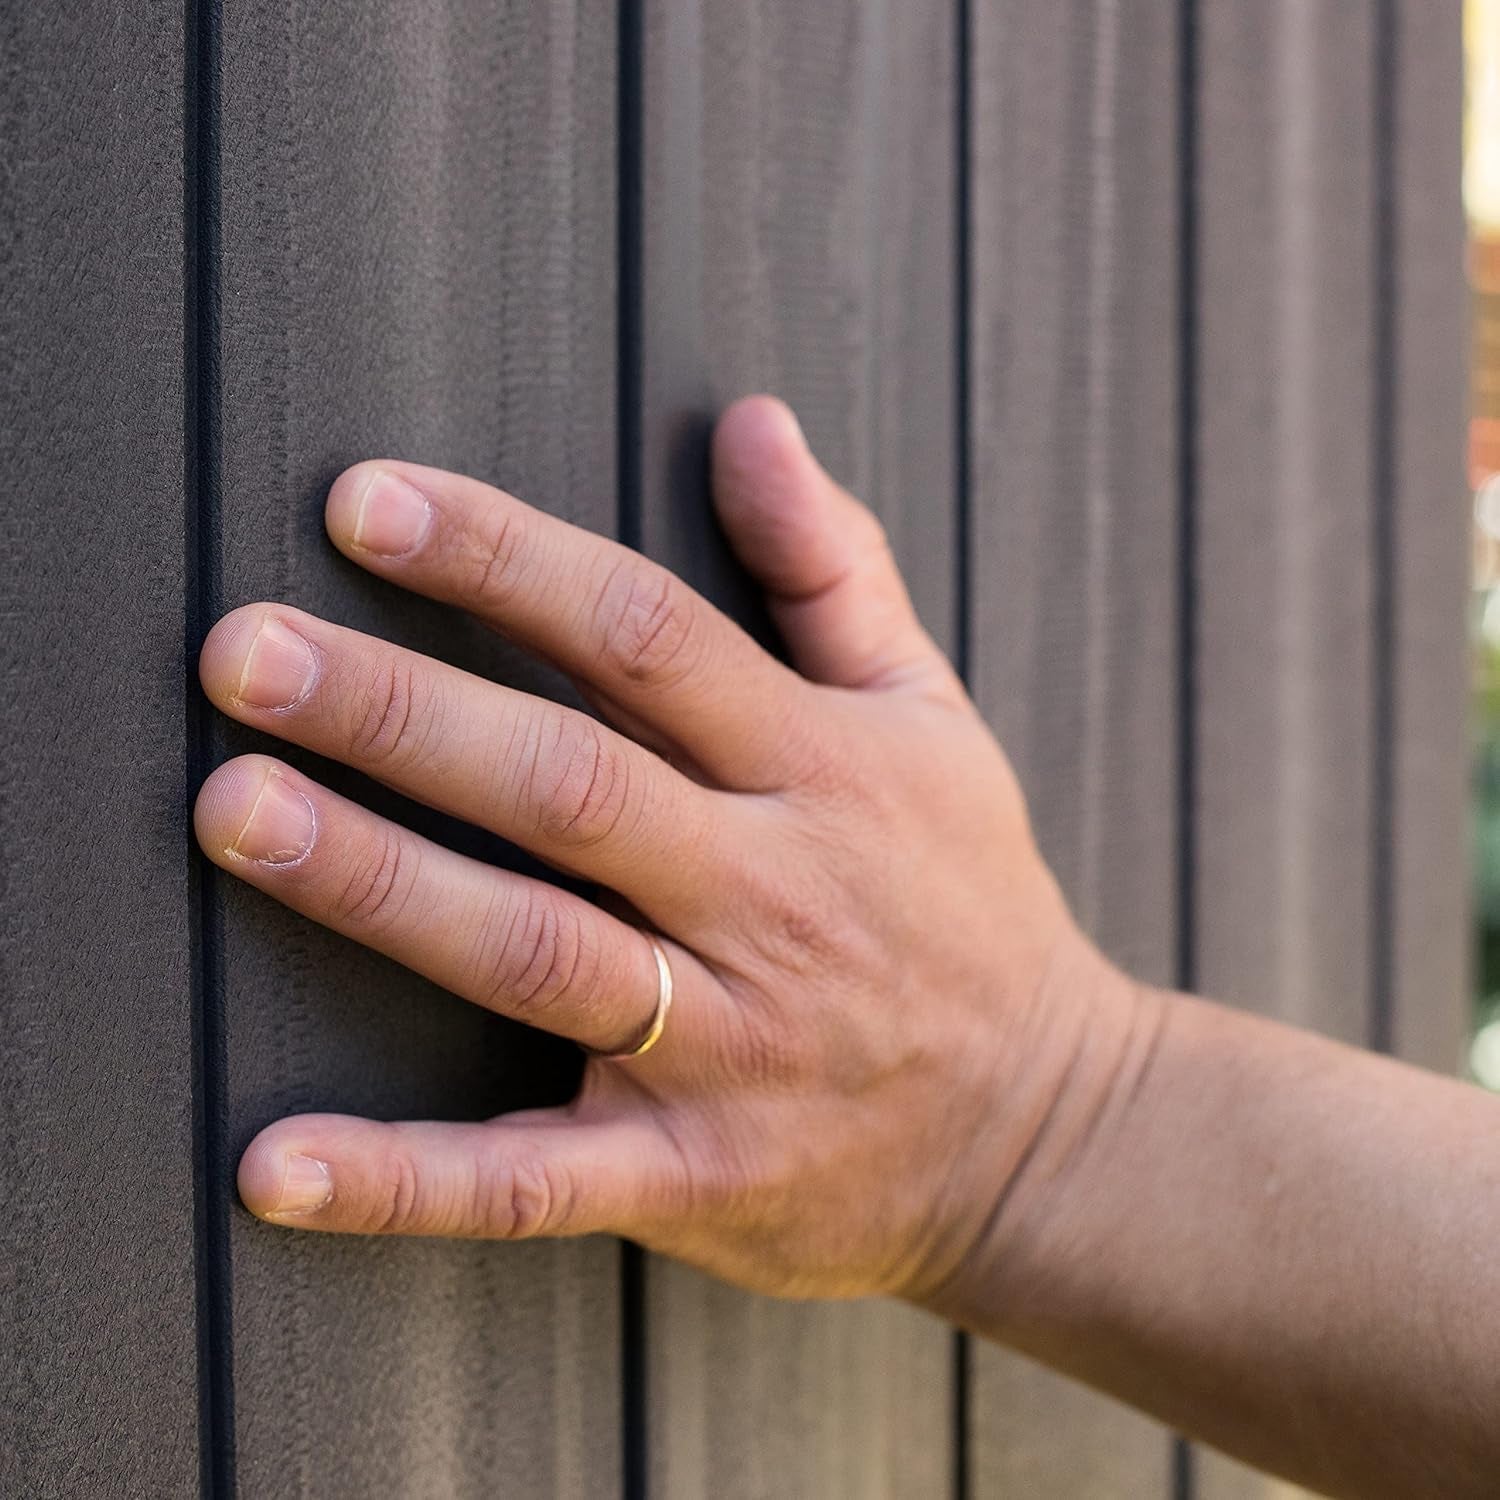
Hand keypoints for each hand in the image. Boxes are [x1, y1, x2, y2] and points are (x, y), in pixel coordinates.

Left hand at [195, 396, 1136, 1302]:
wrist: (1049, 1129)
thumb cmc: (970, 900)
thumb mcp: (932, 718)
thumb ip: (833, 567)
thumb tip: (751, 420)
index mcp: (822, 771)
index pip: (644, 636)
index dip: (503, 559)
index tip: (363, 502)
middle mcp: (773, 896)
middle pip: (570, 785)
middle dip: (403, 712)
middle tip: (245, 654)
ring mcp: (733, 1046)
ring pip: (540, 954)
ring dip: (382, 887)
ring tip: (237, 812)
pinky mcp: (697, 1178)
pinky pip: (536, 1183)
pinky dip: (403, 1179)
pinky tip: (269, 1160)